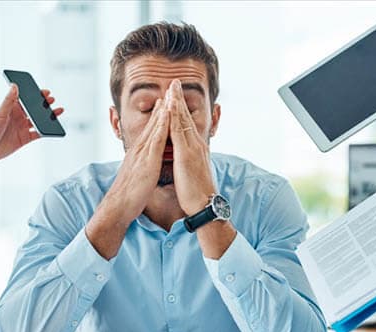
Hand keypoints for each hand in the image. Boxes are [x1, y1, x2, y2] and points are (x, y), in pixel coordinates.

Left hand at [0, 84, 63, 164]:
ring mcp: (22, 128)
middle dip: (43, 104)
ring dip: (47, 116)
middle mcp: (17, 117)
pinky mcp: (24, 138)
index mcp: (11, 109)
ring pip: (38, 120)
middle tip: (52, 100)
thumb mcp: (0, 113)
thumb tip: (14, 86)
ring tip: (57, 111)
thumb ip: (9, 100)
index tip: (44, 92)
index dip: (35, 95)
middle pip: (34, 109)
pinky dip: (45, 131)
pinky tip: (52, 128)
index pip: (25, 99)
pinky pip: (38, 134)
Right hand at [86, 98, 168, 258]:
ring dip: (163, 110)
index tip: (166, 101)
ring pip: (155, 127)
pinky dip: (162, 125)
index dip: (159, 115)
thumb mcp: (138, 176)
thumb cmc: (129, 196)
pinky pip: (157, 139)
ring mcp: (143, 153)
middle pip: (153, 123)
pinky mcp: (147, 161)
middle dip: (162, 106)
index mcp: (139, 153)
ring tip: (171, 94)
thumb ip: (143, 167)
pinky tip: (168, 114)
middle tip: (170, 89)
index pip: (151, 130)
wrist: (118, 206)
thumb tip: (147, 166)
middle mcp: (140, 149)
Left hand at [167, 79, 215, 214]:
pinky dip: (175, 117)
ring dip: (178, 102)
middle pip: (186, 117)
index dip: (180, 109)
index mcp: (195, 148)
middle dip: (180, 98)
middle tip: (175, 81)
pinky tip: (171, 106)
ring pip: (183, 120)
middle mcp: (196, 144)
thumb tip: (182, 158)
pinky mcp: (187, 154)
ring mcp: (192, 147)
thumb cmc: (196, 194)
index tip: (175, 95)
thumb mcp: (191, 172)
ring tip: (173, 86)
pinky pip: (179, 131)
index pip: (186, 124)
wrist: (204, 205)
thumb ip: (187, 161)